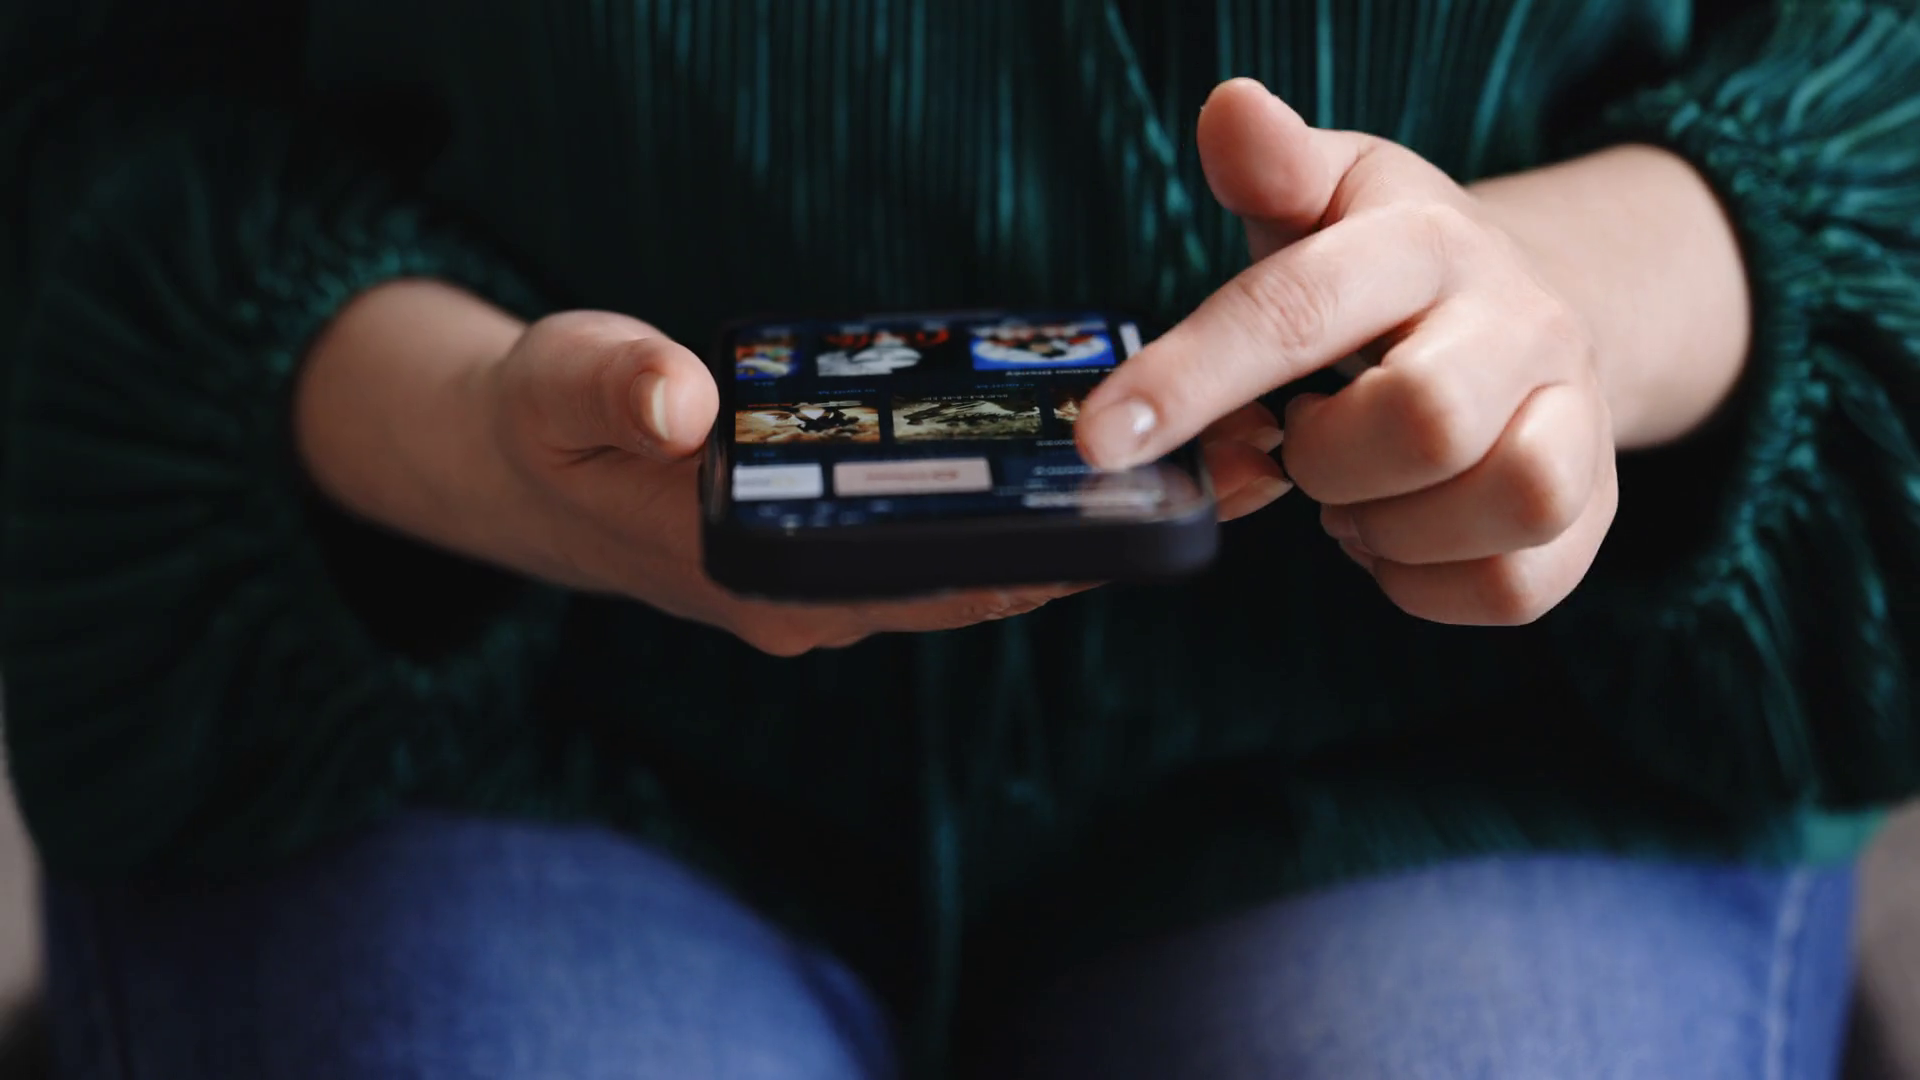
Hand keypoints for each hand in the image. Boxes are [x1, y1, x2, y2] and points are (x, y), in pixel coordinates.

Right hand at [300, 285, 1287, 656]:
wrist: (515, 467)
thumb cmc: (540, 425)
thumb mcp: (555, 386)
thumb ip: (613, 388)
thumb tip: (680, 398)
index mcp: (759, 576)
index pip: (924, 582)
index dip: (1038, 560)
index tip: (1145, 526)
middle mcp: (811, 602)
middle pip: (978, 579)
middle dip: (1100, 545)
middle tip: (1229, 478)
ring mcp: (827, 585)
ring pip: (975, 565)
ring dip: (1080, 529)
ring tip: (1202, 468)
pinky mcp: (834, 553)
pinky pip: (947, 542)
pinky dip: (1020, 511)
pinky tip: (1094, 461)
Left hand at [1075, 79, 1618, 625]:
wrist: (1537, 307)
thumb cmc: (1387, 266)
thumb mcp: (1327, 196)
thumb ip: (1269, 167)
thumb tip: (1228, 109)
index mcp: (1426, 242)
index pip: (1301, 308)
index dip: (1192, 378)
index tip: (1103, 439)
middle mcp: (1521, 321)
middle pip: (1427, 420)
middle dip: (1329, 460)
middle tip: (1304, 440)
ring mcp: (1575, 415)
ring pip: (1510, 502)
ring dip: (1392, 529)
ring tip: (1352, 497)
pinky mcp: (1593, 507)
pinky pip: (1518, 586)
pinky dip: (1426, 586)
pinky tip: (1392, 542)